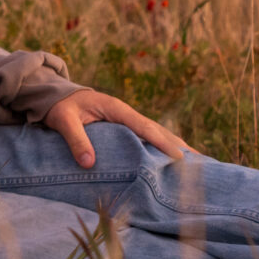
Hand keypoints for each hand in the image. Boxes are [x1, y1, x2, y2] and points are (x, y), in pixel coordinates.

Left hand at [44, 88, 191, 166]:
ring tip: (197, 162)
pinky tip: (173, 159)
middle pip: (157, 129)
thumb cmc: (61, 107)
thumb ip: (75, 138)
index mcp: (116, 109)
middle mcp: (126, 113)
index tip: (178, 157)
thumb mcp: (63, 120)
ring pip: (156, 133)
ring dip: (175, 146)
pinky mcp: (125, 128)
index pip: (143, 126)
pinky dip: (162, 146)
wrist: (57, 96)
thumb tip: (88, 162)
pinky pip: (148, 137)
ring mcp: (127, 120)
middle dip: (178, 145)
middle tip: (200, 162)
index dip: (161, 141)